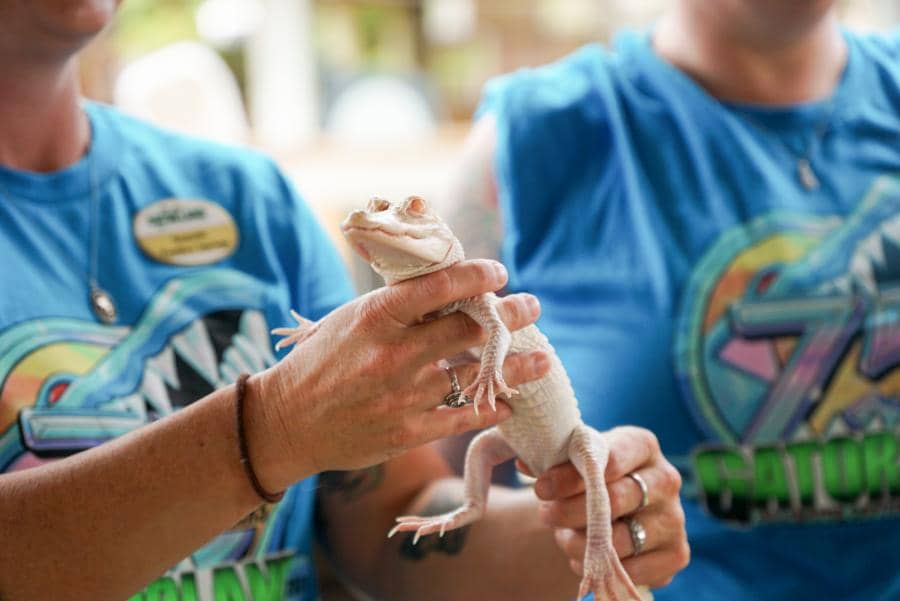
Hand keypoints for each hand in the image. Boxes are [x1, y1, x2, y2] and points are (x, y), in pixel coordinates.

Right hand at [250, 260, 549, 489]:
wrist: (287, 421)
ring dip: (515, 367)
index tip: (499, 272)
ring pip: (474, 376)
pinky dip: (489, 409)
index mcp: (378, 316)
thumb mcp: (353, 318)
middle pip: (469, 329)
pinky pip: (461, 418)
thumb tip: (451, 285)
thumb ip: (400, 305)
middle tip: (532, 308)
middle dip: (509, 316)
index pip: (441, 286)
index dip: (478, 276)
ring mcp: (403, 395)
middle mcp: (395, 353)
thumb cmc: (323, 360)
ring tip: (543, 360)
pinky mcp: (407, 432)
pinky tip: (508, 403)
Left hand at [523, 426, 688, 588]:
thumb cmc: (590, 475)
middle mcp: (666, 479)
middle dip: (570, 510)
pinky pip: (633, 570)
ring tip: (562, 537)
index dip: (571, 475)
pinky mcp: (676, 554)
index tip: (541, 488)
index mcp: (643, 445)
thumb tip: (523, 466)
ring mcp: (674, 519)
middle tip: (545, 514)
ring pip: (621, 539)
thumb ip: (551, 458)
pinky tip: (583, 558)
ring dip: (581, 543)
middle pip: (615, 499)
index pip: (610, 458)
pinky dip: (601, 567)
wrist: (616, 509)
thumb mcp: (574, 458)